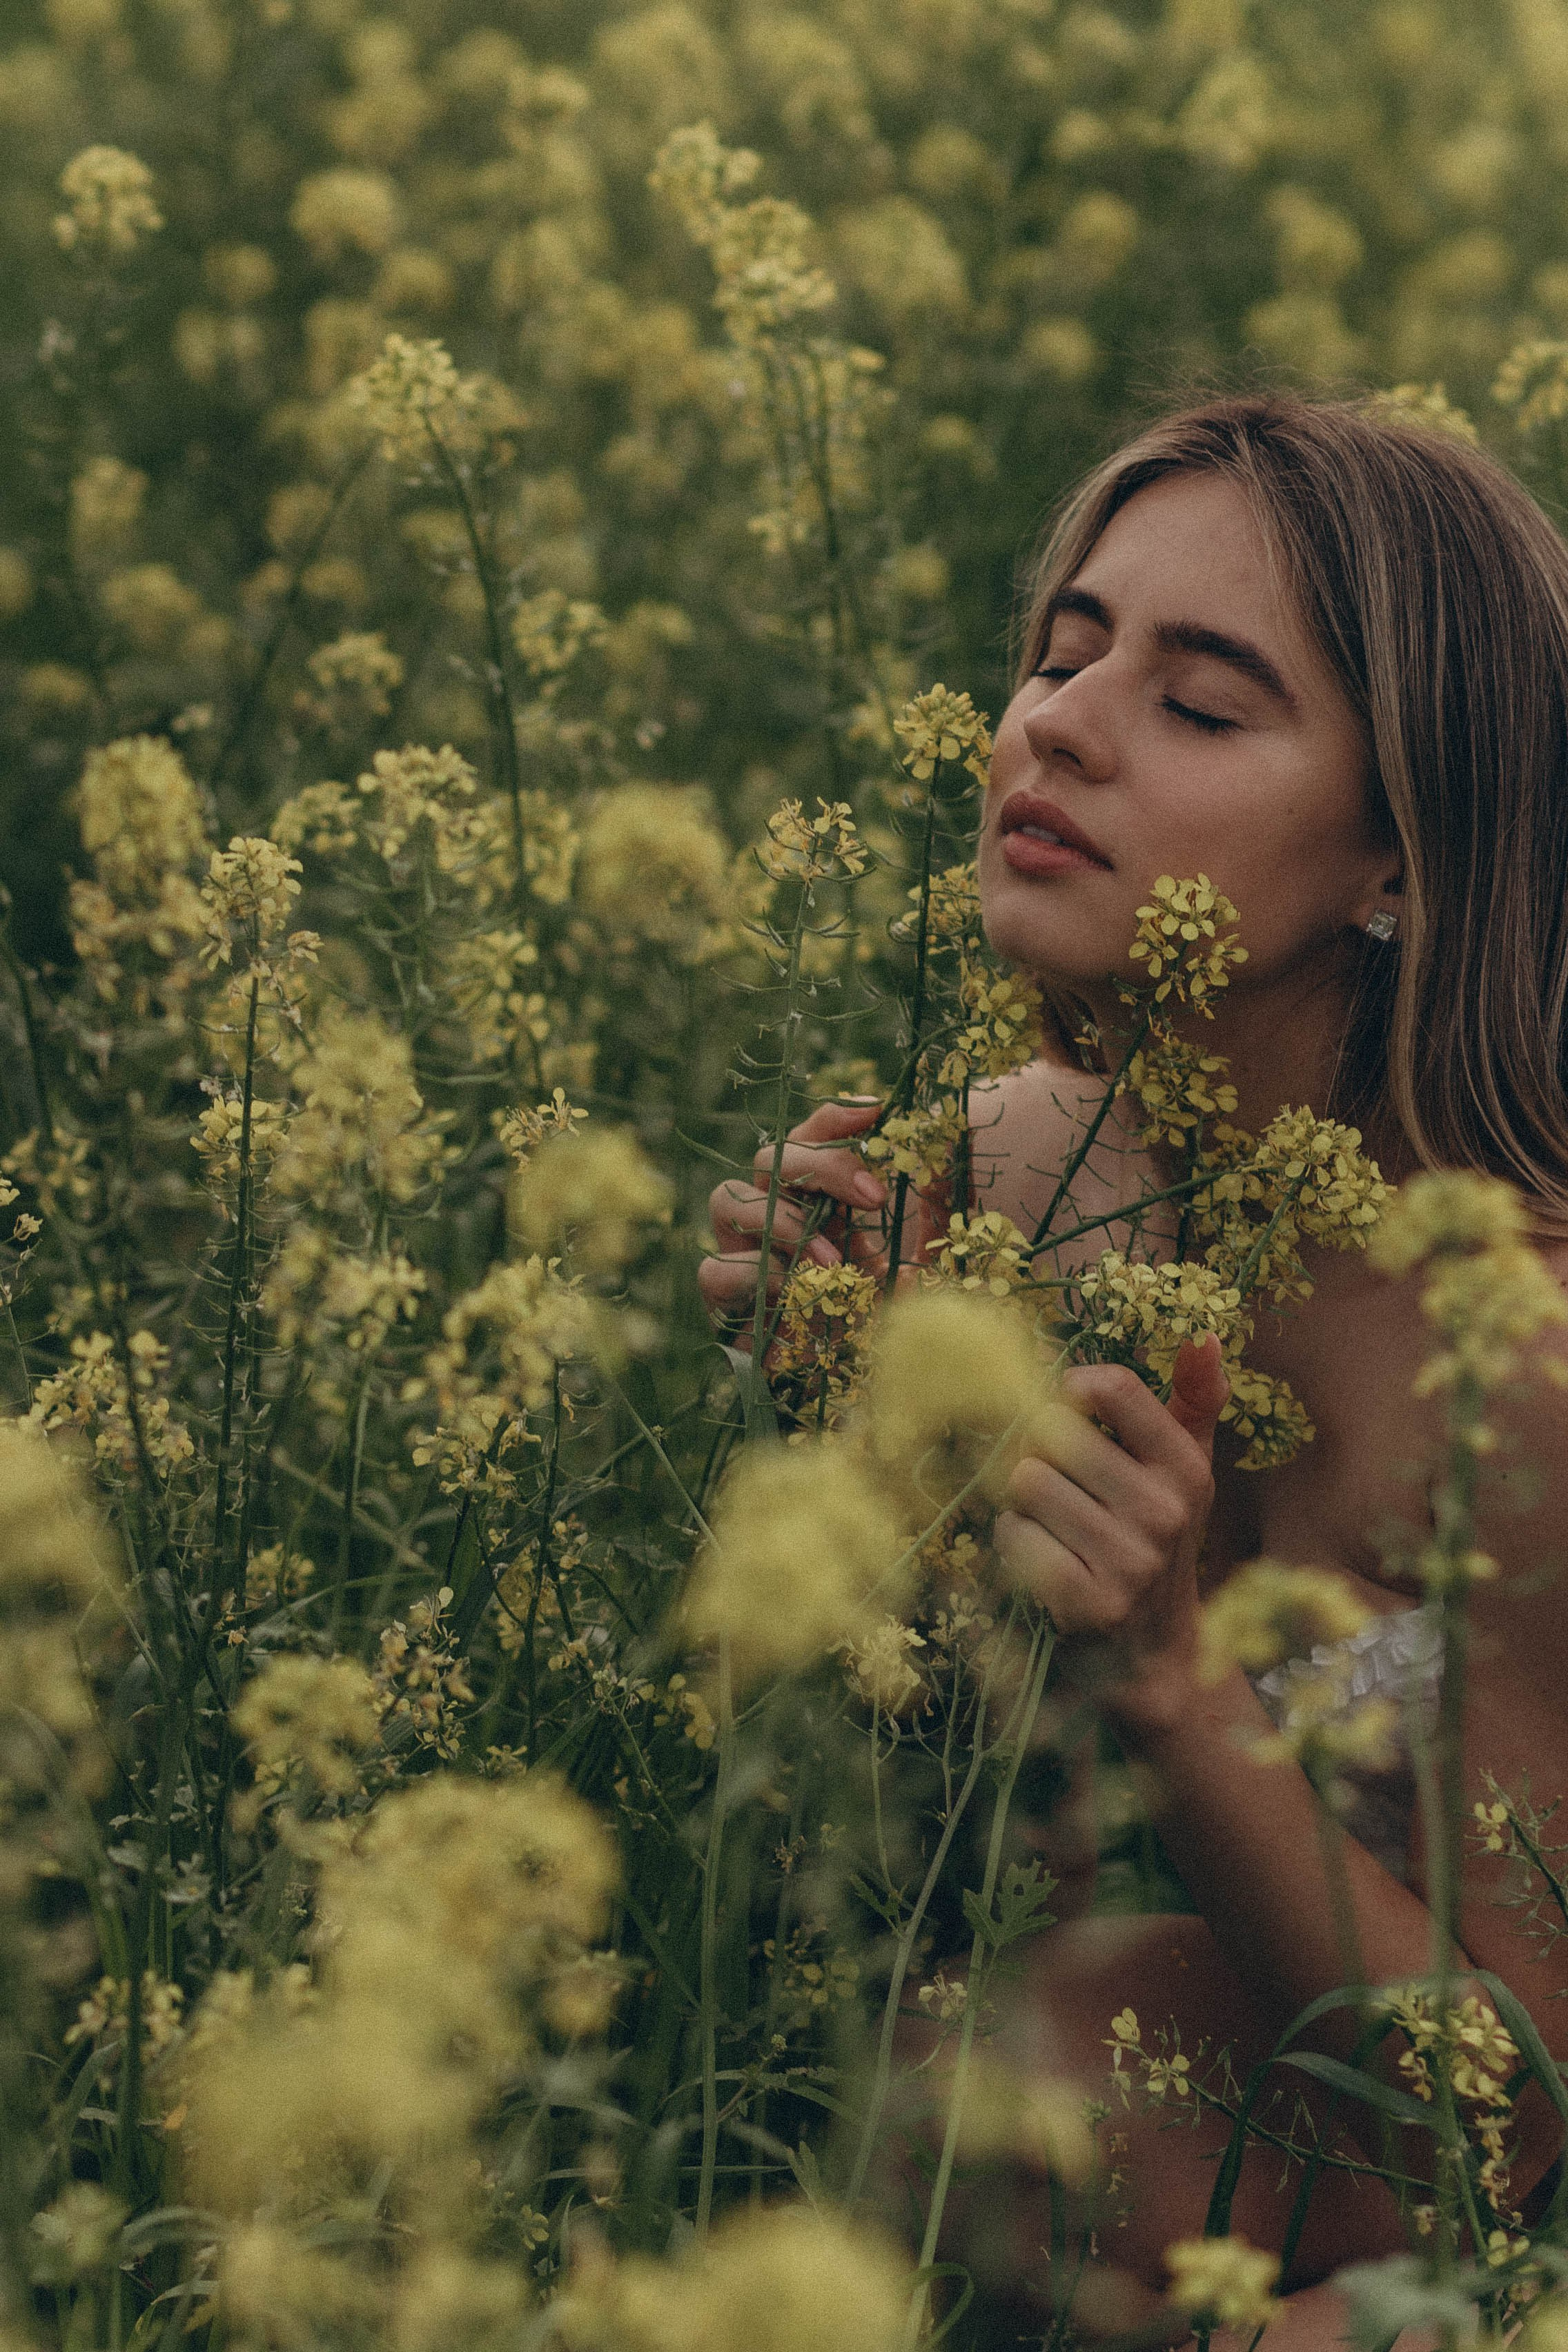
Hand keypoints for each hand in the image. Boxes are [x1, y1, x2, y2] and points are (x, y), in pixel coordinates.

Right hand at [697, 1099, 944, 1347]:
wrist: (843, 1391)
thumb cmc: (879, 1323)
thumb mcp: (916, 1268)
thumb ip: (929, 1221)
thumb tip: (947, 1159)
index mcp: (816, 1200)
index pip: (812, 1137)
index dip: (836, 1118)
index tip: (878, 1112)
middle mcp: (773, 1216)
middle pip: (770, 1156)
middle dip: (823, 1167)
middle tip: (878, 1199)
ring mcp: (741, 1253)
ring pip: (727, 1199)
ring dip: (785, 1223)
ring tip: (831, 1260)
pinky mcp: (723, 1300)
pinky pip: (715, 1270)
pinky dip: (754, 1277)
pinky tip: (791, 1296)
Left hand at [993, 1337, 1228, 1725]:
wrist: (1153, 1652)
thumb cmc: (1158, 1539)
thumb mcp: (1185, 1470)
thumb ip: (1194, 1401)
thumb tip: (1203, 1335)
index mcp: (1186, 1467)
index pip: (1111, 1387)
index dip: (1071, 1390)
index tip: (1069, 1411)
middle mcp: (1164, 1511)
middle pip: (1052, 1434)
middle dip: (1039, 1454)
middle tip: (1058, 1484)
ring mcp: (1127, 1559)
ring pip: (1025, 1483)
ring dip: (1024, 1501)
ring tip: (1054, 1523)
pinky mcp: (1086, 1600)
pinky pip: (1013, 1534)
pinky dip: (1015, 1541)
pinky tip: (1045, 1558)